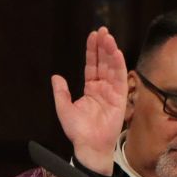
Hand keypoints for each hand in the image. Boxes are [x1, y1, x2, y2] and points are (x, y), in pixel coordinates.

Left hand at [52, 27, 126, 174]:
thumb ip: (61, 92)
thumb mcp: (64, 109)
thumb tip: (55, 77)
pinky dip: (119, 65)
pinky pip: (120, 79)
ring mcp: (113, 92)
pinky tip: (116, 53)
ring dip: (111, 52)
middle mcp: (103, 88)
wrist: (89, 146)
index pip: (92, 65)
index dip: (92, 50)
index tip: (93, 35)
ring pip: (113, 68)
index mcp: (91, 89)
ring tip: (108, 37)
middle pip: (104, 63)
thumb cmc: (78, 132)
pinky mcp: (120, 99)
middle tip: (103, 30)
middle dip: (103, 46)